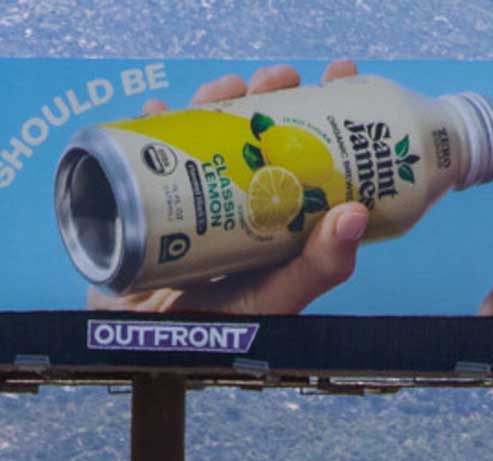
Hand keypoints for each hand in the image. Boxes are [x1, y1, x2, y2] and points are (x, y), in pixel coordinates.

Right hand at [88, 61, 368, 315]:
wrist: (138, 351)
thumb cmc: (212, 338)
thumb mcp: (271, 302)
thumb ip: (315, 269)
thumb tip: (355, 214)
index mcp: (277, 225)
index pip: (309, 157)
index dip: (324, 113)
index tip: (337, 76)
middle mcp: (238, 207)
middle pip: (259, 135)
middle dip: (270, 96)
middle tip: (278, 78)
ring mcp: (191, 201)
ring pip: (208, 133)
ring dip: (216, 100)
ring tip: (223, 90)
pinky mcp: (142, 203)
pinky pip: (146, 153)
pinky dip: (148, 126)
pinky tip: (158, 111)